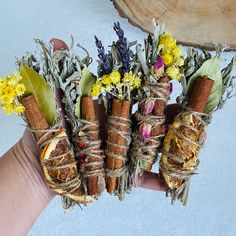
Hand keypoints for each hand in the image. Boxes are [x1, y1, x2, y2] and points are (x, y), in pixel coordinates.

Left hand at [50, 38, 178, 192]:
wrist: (39, 166)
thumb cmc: (46, 132)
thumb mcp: (51, 99)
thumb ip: (58, 72)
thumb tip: (55, 41)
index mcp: (107, 114)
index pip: (135, 101)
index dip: (152, 94)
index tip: (170, 86)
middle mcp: (117, 133)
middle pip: (147, 125)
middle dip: (169, 119)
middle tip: (190, 114)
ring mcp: (119, 155)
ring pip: (148, 150)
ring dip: (170, 147)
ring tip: (193, 142)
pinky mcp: (117, 176)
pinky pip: (138, 179)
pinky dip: (153, 182)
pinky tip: (170, 184)